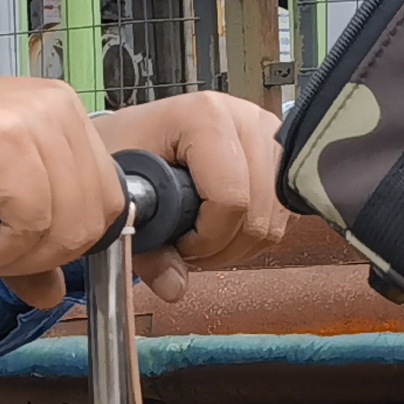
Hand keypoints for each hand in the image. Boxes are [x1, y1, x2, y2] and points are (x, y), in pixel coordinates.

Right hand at [0, 73, 148, 306]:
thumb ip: (28, 245)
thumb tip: (54, 295)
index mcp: (62, 111)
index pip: (109, 197)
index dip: (70, 242)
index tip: (21, 253)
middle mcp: (56, 104)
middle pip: (97, 215)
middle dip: (47, 255)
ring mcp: (32, 117)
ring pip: (68, 223)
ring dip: (19, 258)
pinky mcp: (5, 138)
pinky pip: (32, 222)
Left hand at [92, 90, 289, 299]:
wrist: (133, 136)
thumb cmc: (124, 153)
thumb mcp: (120, 197)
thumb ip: (145, 248)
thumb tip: (174, 286)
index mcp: (206, 116)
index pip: (231, 198)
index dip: (204, 237)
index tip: (175, 240)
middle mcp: (245, 119)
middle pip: (259, 213)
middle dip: (220, 245)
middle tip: (187, 244)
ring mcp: (268, 134)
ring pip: (275, 220)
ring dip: (238, 243)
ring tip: (202, 234)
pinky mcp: (281, 154)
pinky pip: (283, 215)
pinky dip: (254, 234)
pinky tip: (223, 226)